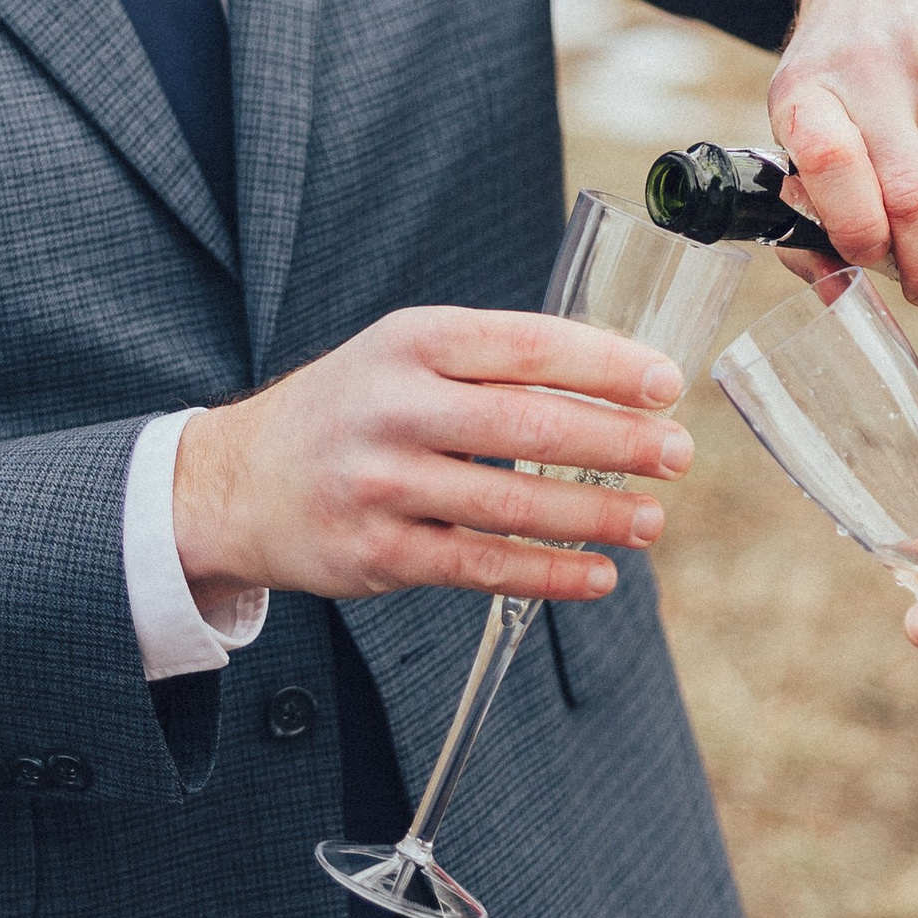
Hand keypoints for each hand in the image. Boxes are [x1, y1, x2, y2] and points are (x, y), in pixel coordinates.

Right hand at [171, 305, 694, 616]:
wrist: (240, 480)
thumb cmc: (352, 407)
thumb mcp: (405, 354)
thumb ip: (493, 363)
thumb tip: (615, 383)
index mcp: (413, 342)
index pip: (527, 346)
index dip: (605, 364)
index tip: (666, 383)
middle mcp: (395, 407)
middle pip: (527, 427)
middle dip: (617, 442)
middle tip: (678, 454)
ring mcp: (382, 484)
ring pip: (511, 505)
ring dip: (594, 516)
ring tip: (650, 519)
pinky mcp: (377, 554)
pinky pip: (480, 568)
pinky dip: (549, 574)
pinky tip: (596, 574)